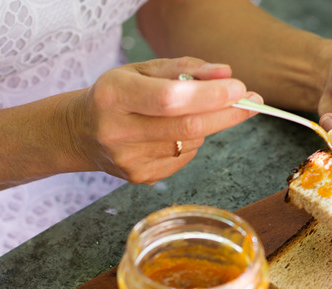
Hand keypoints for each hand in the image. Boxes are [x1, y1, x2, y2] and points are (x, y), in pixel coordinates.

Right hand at [65, 57, 260, 183]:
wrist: (79, 132)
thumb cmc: (117, 95)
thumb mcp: (142, 70)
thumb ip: (186, 68)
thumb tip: (226, 74)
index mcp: (114, 95)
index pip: (169, 99)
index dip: (209, 95)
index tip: (239, 88)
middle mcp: (118, 131)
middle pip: (187, 127)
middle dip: (226, 114)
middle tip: (251, 101)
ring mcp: (129, 160)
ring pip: (191, 143)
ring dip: (206, 125)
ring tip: (190, 112)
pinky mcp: (140, 178)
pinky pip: (184, 158)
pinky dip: (191, 142)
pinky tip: (172, 133)